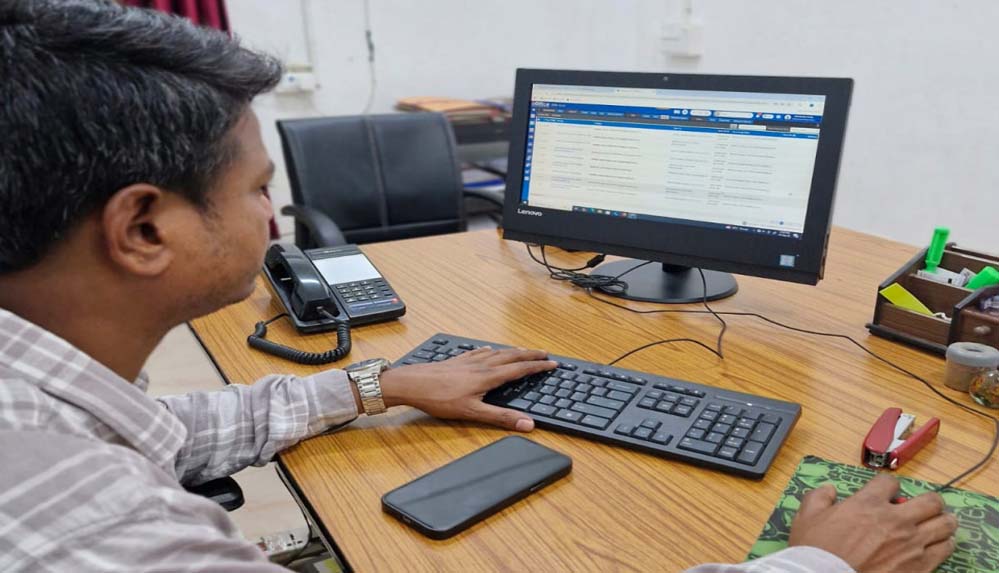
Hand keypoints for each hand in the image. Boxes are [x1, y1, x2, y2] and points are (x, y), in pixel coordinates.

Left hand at [377, 346, 556, 431]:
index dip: (538, 366)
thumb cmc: (439, 398)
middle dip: (530, 354)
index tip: (552, 364)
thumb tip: (528, 424)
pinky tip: (488, 349)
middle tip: (545, 353)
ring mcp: (468, 360)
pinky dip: (490, 350)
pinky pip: (479, 352)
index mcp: (488, 376)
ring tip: (523, 350)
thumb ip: (501, 417)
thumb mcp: (473, 412)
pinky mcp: (457, 360)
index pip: (520, 369)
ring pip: (497, 352)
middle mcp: (481, 364)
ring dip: (513, 351)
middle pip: (511, 356)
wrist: (412, 383)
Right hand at [788, 474, 956, 572]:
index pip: (889, 482)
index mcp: (868, 503)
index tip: (885, 492)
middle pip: (930, 501)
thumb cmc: (817, 550)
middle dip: (928, 500)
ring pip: (945, 524)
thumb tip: (829, 490)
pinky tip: (938, 544)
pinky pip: (945, 548)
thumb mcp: (807, 517)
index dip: (887, 485)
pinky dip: (944, 544)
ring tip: (936, 523)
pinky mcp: (921, 566)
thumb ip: (819, 497)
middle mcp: (896, 520)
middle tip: (922, 506)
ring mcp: (912, 544)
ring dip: (941, 521)